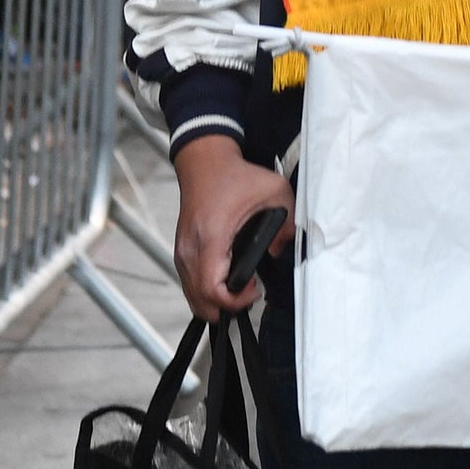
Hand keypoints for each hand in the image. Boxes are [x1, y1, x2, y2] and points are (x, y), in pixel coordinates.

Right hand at [172, 135, 295, 321]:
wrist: (204, 160)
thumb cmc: (233, 174)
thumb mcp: (273, 191)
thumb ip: (288, 223)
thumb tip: (282, 251)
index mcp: (212, 236)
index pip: (212, 289)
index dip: (235, 301)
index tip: (254, 289)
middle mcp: (191, 247)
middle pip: (199, 301)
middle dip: (226, 308)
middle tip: (248, 291)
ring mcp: (182, 250)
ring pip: (192, 296)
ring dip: (215, 302)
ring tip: (239, 288)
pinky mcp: (181, 250)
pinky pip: (189, 284)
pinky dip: (205, 291)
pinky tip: (226, 282)